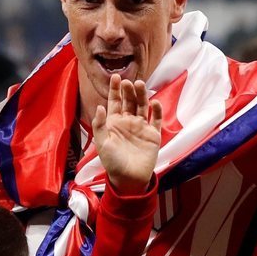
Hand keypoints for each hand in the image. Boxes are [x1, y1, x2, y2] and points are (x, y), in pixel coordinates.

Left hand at [91, 75, 161, 193]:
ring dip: (142, 96)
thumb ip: (100, 125)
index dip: (115, 89)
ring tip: (141, 85)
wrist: (129, 179)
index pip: (114, 101)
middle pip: (129, 101)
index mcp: (114, 122)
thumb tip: (100, 106)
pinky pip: (156, 119)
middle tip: (129, 81)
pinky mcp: (153, 134)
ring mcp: (141, 127)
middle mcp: (128, 121)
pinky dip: (157, 110)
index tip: (116, 77)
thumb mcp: (102, 144)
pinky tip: (154, 102)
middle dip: (129, 91)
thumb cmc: (112, 162)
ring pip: (142, 106)